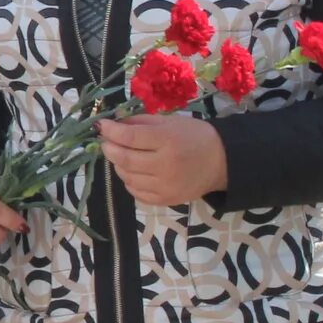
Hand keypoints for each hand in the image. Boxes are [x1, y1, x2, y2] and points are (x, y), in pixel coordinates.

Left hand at [95, 114, 228, 206]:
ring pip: (128, 177)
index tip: (101, 126)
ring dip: (118, 165)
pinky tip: (134, 172)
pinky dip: (130, 181)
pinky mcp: (166, 200)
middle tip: (105, 142)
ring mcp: (165, 186)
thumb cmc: (194, 136)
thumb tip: (114, 124)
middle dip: (109, 149)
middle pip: (125, 160)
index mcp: (168, 140)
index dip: (111, 131)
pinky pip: (137, 193)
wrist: (221, 162)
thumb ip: (141, 122)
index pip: (130, 137)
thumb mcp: (170, 122)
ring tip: (122, 156)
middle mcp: (166, 165)